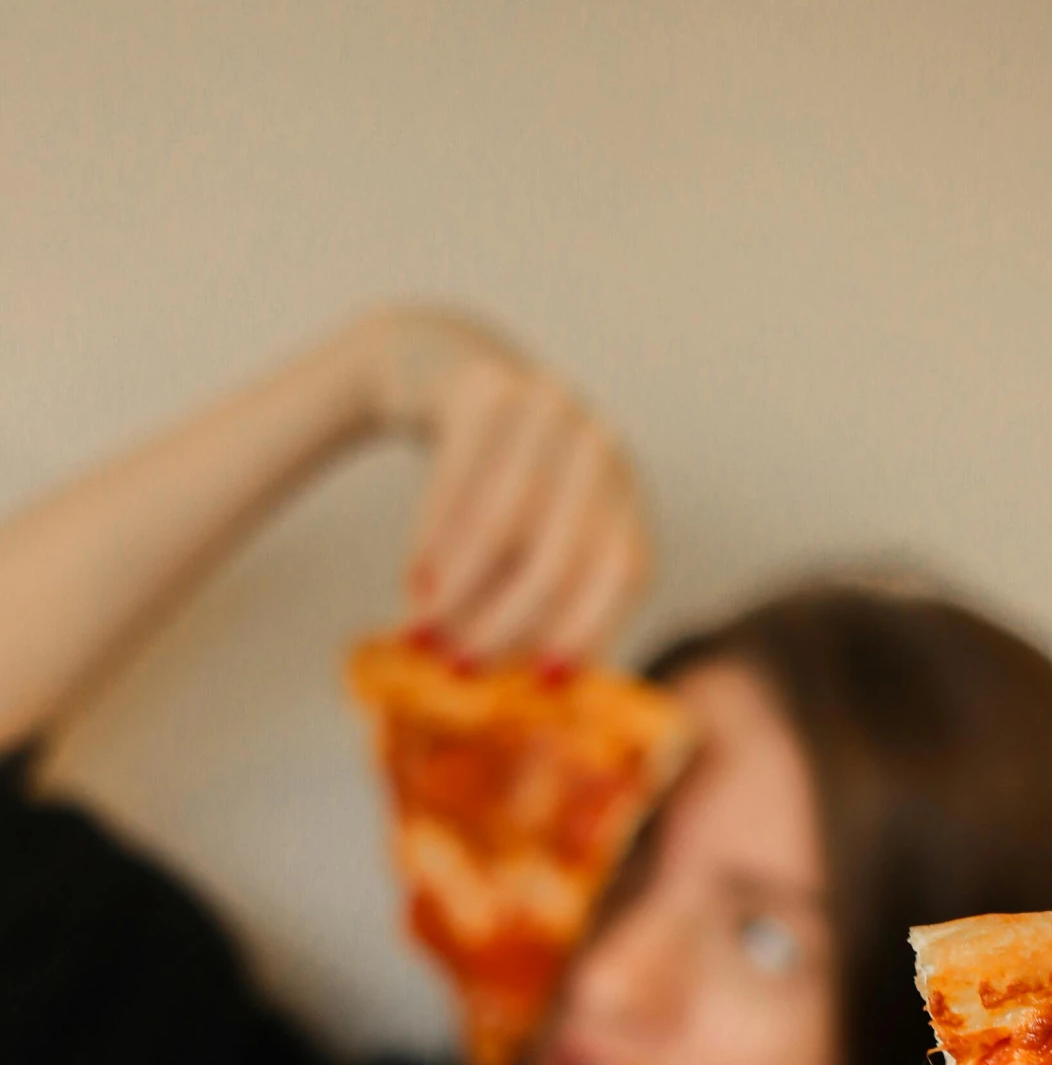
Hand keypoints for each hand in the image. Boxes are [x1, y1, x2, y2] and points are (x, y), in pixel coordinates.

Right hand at [366, 305, 653, 668]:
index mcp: (626, 496)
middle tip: (460, 669)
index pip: (626, 570)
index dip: (590, 627)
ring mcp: (549, 410)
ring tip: (422, 634)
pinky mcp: (488, 388)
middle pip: (560, 554)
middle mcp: (601, 450)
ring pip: (503, 522)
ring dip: (459, 590)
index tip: (546, 681)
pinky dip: (432, 541)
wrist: (448, 367)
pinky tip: (412, 584)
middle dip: (505, 622)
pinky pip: (458, 479)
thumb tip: (532, 697)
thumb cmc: (497, 482)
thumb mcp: (533, 534)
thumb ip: (541, 600)